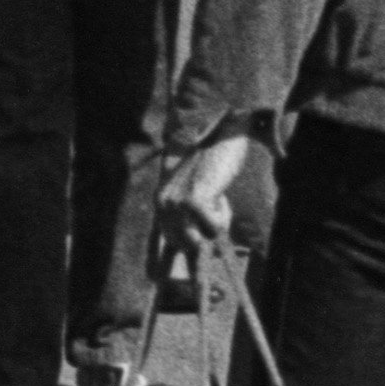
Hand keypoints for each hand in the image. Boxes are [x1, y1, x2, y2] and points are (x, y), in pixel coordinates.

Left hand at [154, 122, 261, 260]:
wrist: (223, 136)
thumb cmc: (213, 163)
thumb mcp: (194, 190)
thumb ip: (188, 215)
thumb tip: (197, 249)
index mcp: (160, 201)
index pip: (172, 241)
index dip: (193, 239)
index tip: (203, 229)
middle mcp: (164, 204)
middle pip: (188, 244)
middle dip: (206, 230)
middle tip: (214, 202)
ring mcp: (178, 202)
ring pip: (202, 238)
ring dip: (216, 222)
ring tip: (217, 196)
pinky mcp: (195, 200)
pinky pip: (214, 228)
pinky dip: (223, 216)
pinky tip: (220, 192)